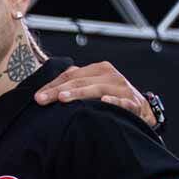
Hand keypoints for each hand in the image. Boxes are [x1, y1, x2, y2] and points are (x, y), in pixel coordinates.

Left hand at [34, 60, 158, 130]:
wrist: (141, 108)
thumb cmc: (109, 97)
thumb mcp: (92, 87)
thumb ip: (74, 85)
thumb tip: (44, 93)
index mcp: (98, 70)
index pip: (71, 75)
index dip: (52, 85)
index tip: (37, 97)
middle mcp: (110, 75)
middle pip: (79, 81)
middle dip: (58, 90)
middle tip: (41, 100)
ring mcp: (121, 87)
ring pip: (97, 88)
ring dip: (79, 93)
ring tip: (63, 98)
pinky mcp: (132, 102)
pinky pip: (122, 101)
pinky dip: (114, 100)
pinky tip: (104, 100)